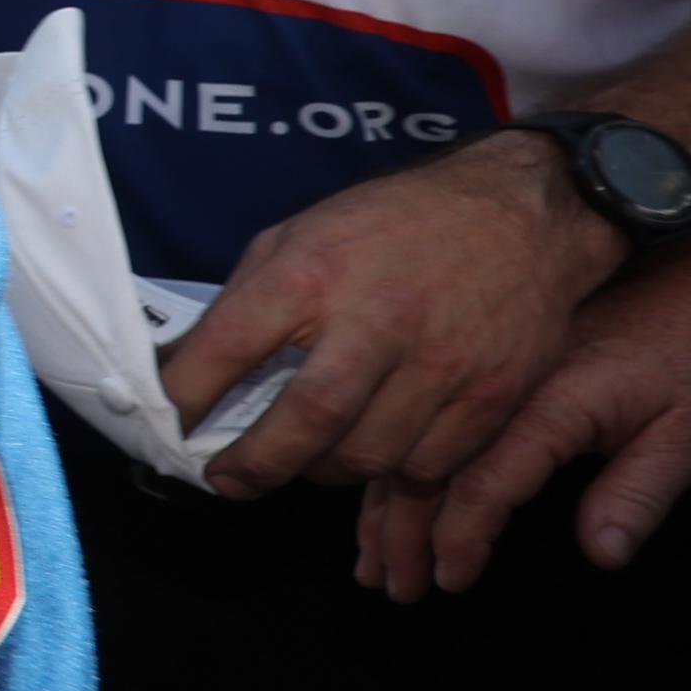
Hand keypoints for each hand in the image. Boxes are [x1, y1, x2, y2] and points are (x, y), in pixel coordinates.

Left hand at [174, 128, 627, 501]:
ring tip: (304, 460)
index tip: (165, 424)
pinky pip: (426, 466)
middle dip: (255, 465)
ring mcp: (440, 363)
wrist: (525, 212)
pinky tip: (372, 453)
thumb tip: (182, 365)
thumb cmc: (399, 223)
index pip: (228, 347)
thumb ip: (248, 298)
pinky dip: (389, 474)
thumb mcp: (305, 231)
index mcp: (314, 271)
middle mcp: (376, 319)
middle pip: (306, 424)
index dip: (184, 396)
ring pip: (366, 458)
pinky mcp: (489, 395)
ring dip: (321, 472)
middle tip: (228, 477)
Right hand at [355, 249, 690, 599]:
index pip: (486, 480)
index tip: (451, 580)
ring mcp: (487, 374)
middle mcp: (505, 386)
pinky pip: (425, 423)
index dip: (461, 536)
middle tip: (394, 588)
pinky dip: (395, 468)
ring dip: (386, 507)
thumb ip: (641, 494)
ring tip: (370, 565)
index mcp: (552, 399)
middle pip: (432, 464)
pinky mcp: (486, 371)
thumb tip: (602, 554)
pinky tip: (378, 505)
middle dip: (403, 533)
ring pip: (415, 443)